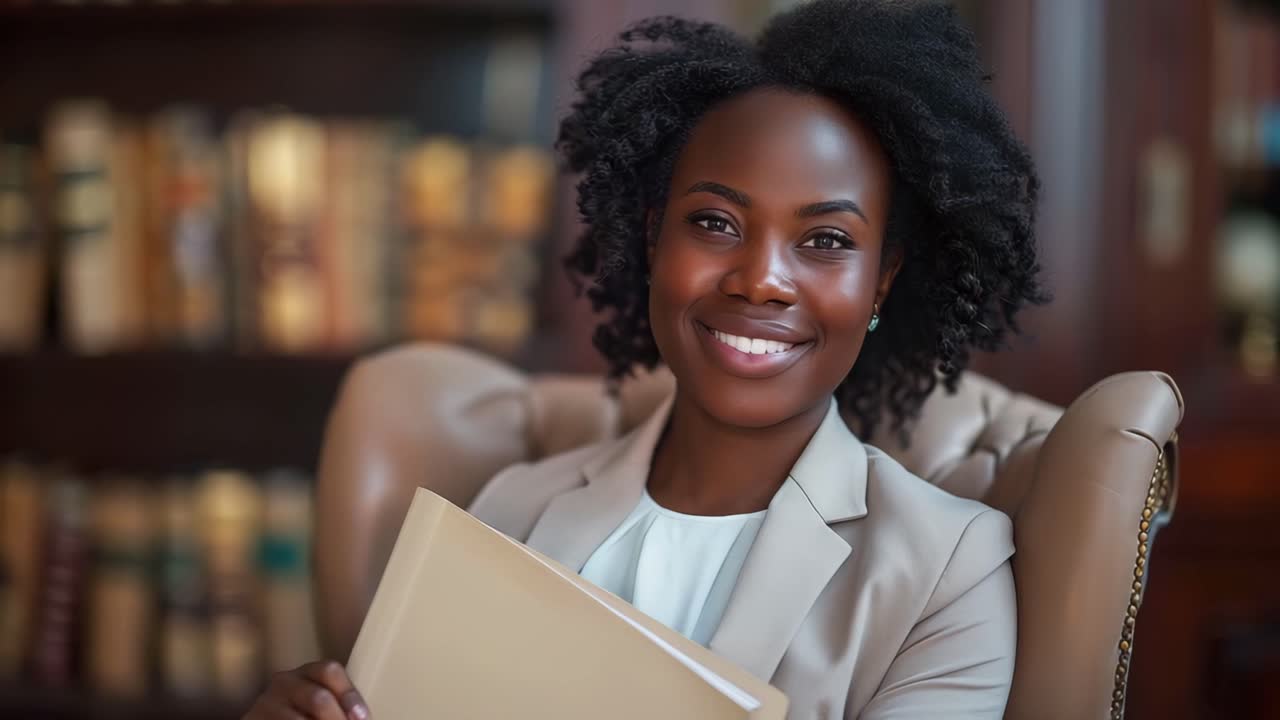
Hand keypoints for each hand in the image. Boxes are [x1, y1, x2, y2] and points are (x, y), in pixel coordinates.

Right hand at [242, 660, 369, 719]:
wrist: (266, 719)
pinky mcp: (252, 719)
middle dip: (337, 719)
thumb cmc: (301, 713)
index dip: (349, 695)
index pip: (330, 670)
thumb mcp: (317, 703)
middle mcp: (284, 682)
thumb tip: (362, 718)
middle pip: (319, 697)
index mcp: (306, 672)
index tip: (362, 717)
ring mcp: (265, 702)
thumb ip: (337, 704)